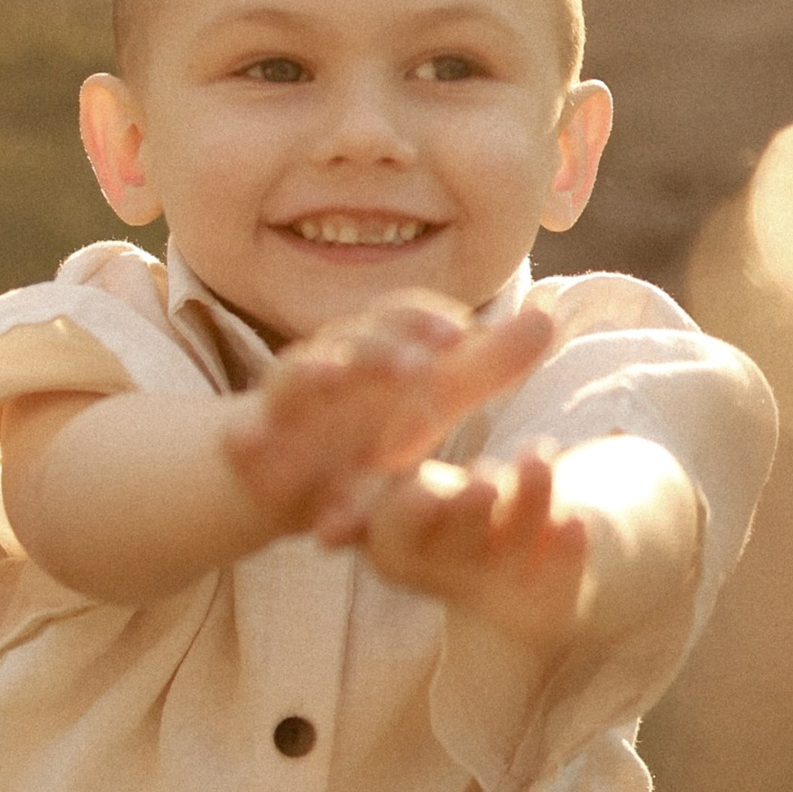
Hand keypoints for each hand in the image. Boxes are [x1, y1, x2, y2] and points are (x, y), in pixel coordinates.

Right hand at [223, 296, 554, 546]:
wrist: (289, 474)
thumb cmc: (367, 428)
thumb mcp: (433, 400)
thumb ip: (486, 365)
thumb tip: (549, 317)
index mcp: (376, 347)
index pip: (399, 317)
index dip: (425, 322)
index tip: (459, 335)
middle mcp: (330, 361)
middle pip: (353, 339)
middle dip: (382, 348)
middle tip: (418, 366)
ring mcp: (287, 399)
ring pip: (297, 374)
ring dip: (315, 371)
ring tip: (335, 374)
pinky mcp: (253, 442)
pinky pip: (244, 436)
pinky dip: (243, 437)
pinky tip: (246, 439)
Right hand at [356, 445, 589, 647]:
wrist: (523, 550)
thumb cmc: (445, 507)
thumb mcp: (402, 493)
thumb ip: (372, 499)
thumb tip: (325, 534)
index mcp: (399, 553)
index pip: (396, 541)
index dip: (411, 517)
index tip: (426, 489)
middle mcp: (448, 579)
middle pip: (455, 549)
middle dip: (468, 514)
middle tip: (485, 481)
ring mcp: (502, 591)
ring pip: (512, 549)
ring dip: (528, 503)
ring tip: (538, 454)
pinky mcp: (549, 605)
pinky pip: (560, 585)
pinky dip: (569, 553)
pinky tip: (576, 521)